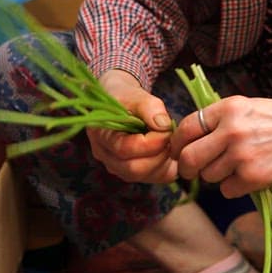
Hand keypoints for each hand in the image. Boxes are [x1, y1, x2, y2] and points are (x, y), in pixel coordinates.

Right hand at [86, 69, 176, 183]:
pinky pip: (154, 178)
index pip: (124, 149)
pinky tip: (168, 149)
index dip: (151, 142)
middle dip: (159, 154)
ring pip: (145, 176)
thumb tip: (164, 125)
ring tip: (169, 140)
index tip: (167, 128)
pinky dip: (167, 166)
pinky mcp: (132, 173)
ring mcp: (118, 167)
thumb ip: (149, 106)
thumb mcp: (135, 95)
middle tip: (171, 136)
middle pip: (134, 168)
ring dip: (164, 160)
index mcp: (101, 135)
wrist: (120, 103)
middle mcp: (106, 156)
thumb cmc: (125, 97)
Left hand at [170, 96, 271, 197]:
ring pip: (208, 176)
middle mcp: (232, 130)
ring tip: (236, 167)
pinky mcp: (254, 176)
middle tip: (190, 172)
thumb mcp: (248, 107)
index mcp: (228, 108)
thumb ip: (219, 119)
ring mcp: (242, 154)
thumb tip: (186, 138)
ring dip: (216, 177)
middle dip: (186, 168)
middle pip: (188, 157)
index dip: (176, 144)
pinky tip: (250, 176)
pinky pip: (227, 190)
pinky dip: (234, 188)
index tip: (177, 152)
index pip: (186, 128)